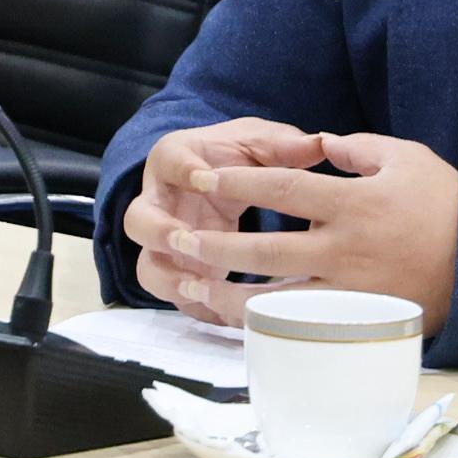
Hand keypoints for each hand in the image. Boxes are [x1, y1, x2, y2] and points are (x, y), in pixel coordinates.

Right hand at [125, 120, 323, 319]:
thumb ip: (283, 144)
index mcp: (175, 160)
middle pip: (138, 219)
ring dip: (169, 278)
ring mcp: (164, 242)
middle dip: (158, 231)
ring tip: (198, 287)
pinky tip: (224, 314)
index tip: (205, 179)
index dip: (184, 172)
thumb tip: (319, 145)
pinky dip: (196, 306)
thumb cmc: (233, 156)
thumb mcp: (257, 142)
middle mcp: (160, 202)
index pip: (170, 162)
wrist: (216, 179)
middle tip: (184, 239)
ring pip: (148, 266)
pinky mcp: (178, 271)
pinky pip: (176, 295)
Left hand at [133, 129, 457, 331]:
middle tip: (175, 239)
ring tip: (191, 288)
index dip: (239, 183)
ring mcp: (351, 291)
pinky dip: (268, 326)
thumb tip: (318, 143)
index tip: (202, 176)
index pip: (283, 190)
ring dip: (229, 295)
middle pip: (269, 250)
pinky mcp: (358, 321)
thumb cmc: (444, 204)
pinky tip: (238, 322)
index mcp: (353, 203)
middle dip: (217, 246)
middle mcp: (346, 249)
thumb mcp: (405, 158)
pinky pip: (304, 327)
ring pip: (279, 300)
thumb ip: (355, 149)